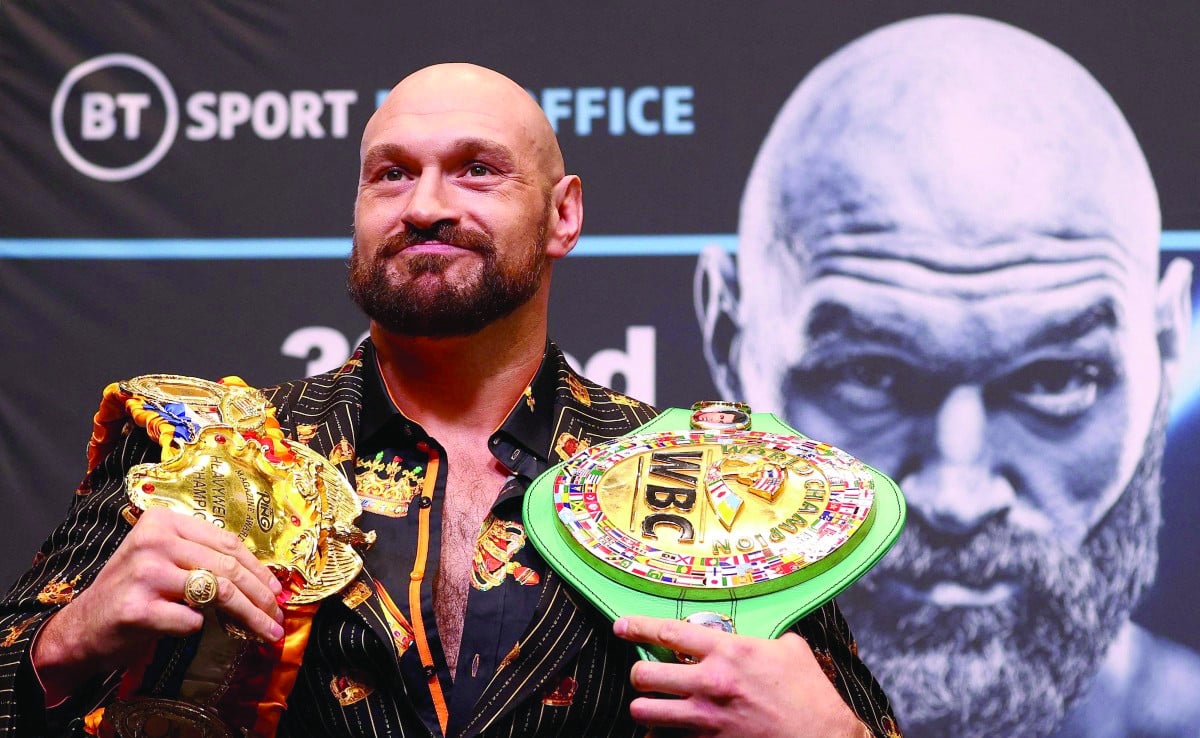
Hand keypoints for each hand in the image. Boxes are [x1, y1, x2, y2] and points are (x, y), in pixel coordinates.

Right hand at [32, 507, 283, 699]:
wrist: (80, 629)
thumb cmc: (132, 594)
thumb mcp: (164, 561)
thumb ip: (202, 557)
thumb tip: (263, 578)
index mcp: (163, 521)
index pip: (227, 542)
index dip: (259, 568)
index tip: (278, 590)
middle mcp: (153, 541)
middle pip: (227, 568)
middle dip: (261, 596)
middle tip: (279, 616)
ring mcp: (145, 574)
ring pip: (219, 592)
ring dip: (250, 616)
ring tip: (267, 631)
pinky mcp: (139, 609)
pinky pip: (191, 620)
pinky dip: (198, 629)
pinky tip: (192, 631)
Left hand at [614, 615, 869, 737]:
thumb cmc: (810, 695)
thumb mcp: (791, 651)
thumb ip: (763, 640)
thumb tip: (753, 640)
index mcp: (729, 651)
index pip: (668, 632)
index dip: (638, 627)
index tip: (621, 627)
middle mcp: (710, 682)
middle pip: (645, 674)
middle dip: (638, 673)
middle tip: (643, 674)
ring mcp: (706, 718)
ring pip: (646, 711)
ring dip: (644, 706)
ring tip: (651, 704)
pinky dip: (667, 734)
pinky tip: (673, 730)